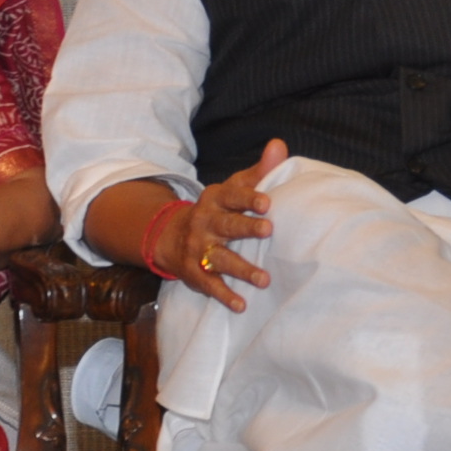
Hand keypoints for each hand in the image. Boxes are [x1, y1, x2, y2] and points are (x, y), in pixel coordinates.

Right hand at [154, 140, 286, 313]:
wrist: (171, 235)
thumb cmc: (217, 209)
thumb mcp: (231, 188)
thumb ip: (258, 171)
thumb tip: (279, 145)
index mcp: (215, 199)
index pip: (231, 196)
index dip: (248, 198)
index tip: (267, 202)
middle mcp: (205, 222)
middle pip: (226, 225)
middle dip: (246, 228)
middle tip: (269, 231)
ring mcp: (198, 249)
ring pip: (220, 258)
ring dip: (242, 269)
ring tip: (264, 279)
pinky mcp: (195, 272)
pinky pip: (210, 285)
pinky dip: (224, 296)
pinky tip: (241, 305)